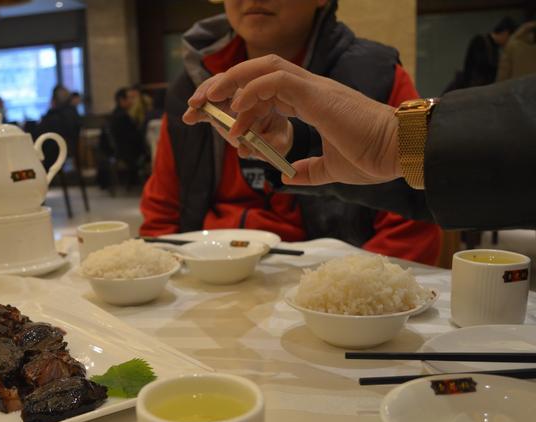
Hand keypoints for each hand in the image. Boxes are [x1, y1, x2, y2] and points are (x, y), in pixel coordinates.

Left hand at [183, 55, 400, 185]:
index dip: (239, 101)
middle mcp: (309, 89)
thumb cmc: (373, 159)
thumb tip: (288, 177)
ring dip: (229, 83)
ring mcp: (313, 88)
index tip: (218, 120)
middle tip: (197, 104)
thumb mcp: (331, 169)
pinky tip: (237, 114)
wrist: (399, 153)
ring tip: (205, 102)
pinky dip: (251, 93)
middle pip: (257, 72)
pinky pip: (274, 81)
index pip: (266, 90)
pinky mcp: (316, 93)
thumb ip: (309, 170)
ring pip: (261, 68)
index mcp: (312, 102)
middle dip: (223, 85)